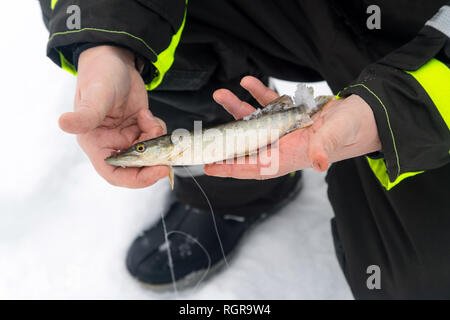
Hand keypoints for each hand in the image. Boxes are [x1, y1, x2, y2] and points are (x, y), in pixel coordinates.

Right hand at [59, 45, 168, 187]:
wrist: (115, 57)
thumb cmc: (100, 75)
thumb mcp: (95, 96)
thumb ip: (85, 115)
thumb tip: (64, 123)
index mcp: (96, 143)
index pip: (115, 174)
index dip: (137, 179)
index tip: (157, 172)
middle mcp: (111, 144)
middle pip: (137, 167)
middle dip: (153, 161)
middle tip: (166, 151)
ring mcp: (127, 136)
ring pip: (150, 152)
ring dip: (157, 142)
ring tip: (150, 120)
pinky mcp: (139, 127)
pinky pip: (155, 138)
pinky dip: (158, 130)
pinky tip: (148, 114)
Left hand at [204, 76, 380, 178]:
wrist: (365, 116)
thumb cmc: (354, 129)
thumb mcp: (338, 136)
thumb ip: (325, 147)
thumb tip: (319, 162)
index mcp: (290, 155)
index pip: (254, 166)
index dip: (232, 168)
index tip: (210, 167)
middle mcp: (283, 145)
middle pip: (247, 144)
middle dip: (225, 139)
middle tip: (205, 135)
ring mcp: (285, 129)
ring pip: (254, 121)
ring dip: (237, 109)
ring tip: (221, 94)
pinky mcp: (291, 114)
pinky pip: (269, 104)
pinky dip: (258, 94)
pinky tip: (248, 82)